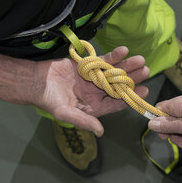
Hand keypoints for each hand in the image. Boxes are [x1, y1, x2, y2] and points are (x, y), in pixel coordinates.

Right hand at [34, 46, 148, 136]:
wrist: (35, 82)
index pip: (117, 102)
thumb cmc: (49, 101)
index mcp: (95, 106)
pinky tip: (124, 51)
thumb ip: (84, 121)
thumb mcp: (66, 113)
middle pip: (119, 85)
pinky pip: (103, 60)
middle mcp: (97, 93)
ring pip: (114, 71)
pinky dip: (113, 56)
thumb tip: (100, 132)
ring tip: (140, 59)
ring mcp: (93, 78)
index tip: (144, 91)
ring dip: (127, 66)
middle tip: (146, 71)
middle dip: (133, 79)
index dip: (131, 97)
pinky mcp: (88, 65)